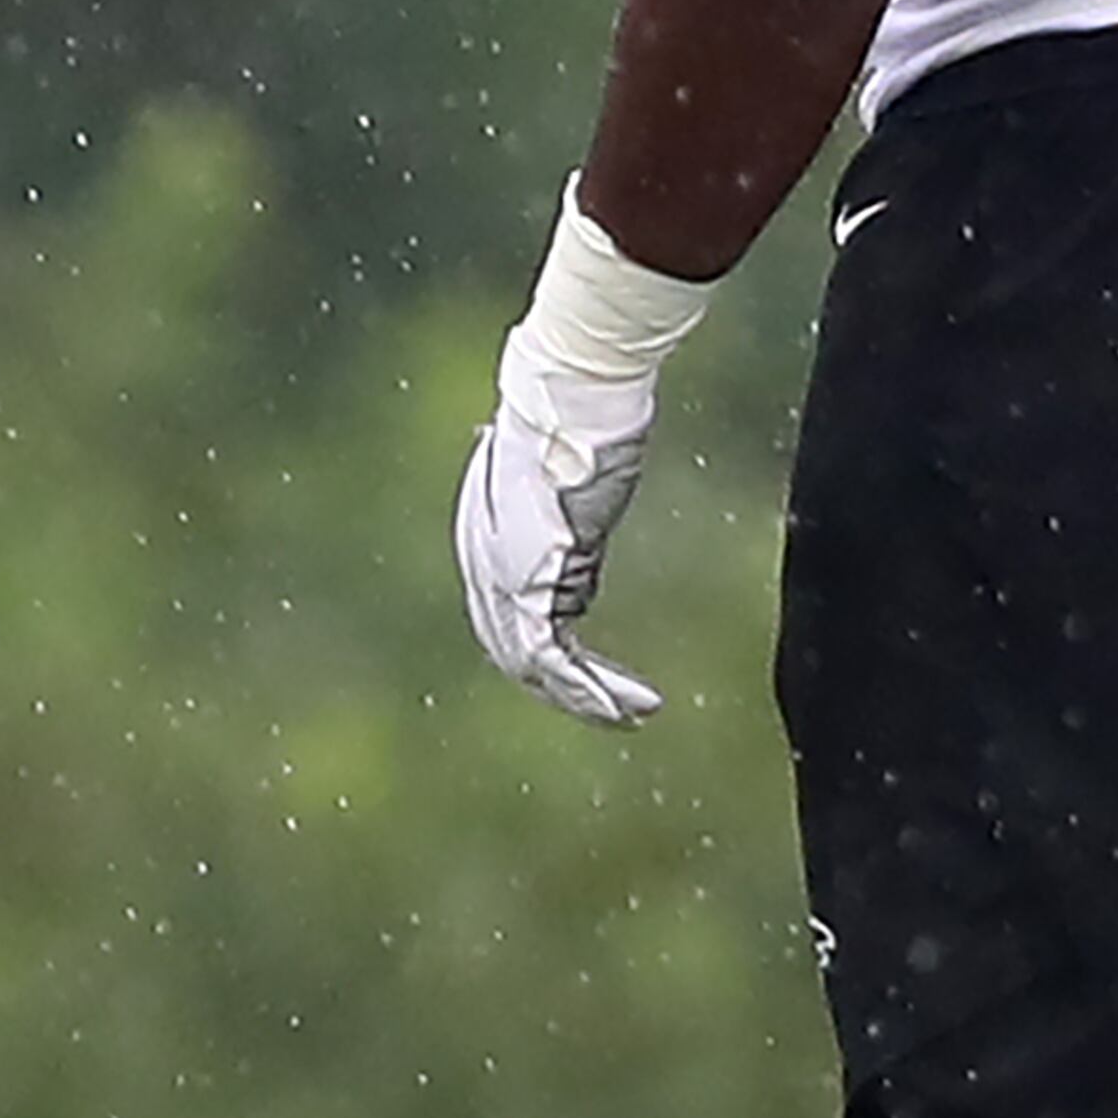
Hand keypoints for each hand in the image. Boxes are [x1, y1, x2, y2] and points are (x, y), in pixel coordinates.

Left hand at [455, 346, 665, 726]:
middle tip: (613, 712)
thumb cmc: (572, 414)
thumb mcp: (552, 453)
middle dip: (567, 691)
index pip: (505, 618)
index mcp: (484, 539)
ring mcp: (501, 580)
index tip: (584, 674)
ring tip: (634, 715)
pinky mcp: (529, 586)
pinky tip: (626, 705)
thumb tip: (535, 450)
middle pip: (515, 652)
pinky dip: (591, 689)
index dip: (544, 655)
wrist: (565, 402)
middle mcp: (483, 567)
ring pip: (536, 669)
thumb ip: (546, 475)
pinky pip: (554, 660)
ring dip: (587, 699)